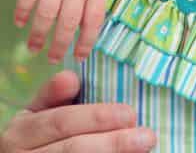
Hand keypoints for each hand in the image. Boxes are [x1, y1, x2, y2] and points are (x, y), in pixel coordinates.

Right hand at [0, 70, 155, 151]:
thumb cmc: (36, 134)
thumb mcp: (37, 113)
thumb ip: (53, 95)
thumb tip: (69, 77)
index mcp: (22, 131)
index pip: (61, 122)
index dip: (96, 117)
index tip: (130, 114)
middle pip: (73, 149)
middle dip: (112, 142)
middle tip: (146, 136)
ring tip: (143, 148)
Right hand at [15, 0, 111, 62]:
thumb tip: (89, 20)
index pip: (93, 21)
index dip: (86, 41)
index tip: (78, 57)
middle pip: (68, 22)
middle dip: (60, 45)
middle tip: (52, 58)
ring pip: (47, 13)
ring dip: (39, 34)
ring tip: (33, 48)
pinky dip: (23, 11)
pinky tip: (20, 23)